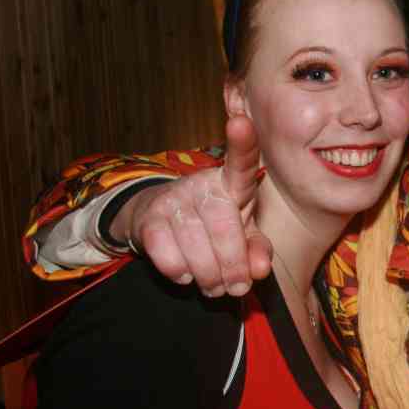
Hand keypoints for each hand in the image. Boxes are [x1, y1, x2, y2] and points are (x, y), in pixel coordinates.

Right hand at [112, 115, 271, 296]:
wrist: (159, 223)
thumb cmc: (213, 226)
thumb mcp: (242, 234)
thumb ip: (257, 249)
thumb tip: (260, 269)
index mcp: (233, 182)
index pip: (240, 162)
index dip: (242, 143)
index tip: (241, 122)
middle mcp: (202, 183)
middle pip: (224, 226)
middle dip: (233, 266)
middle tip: (236, 287)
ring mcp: (173, 198)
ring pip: (196, 245)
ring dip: (208, 276)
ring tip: (214, 286)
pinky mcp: (148, 219)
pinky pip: (167, 254)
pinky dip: (180, 272)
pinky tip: (186, 273)